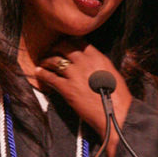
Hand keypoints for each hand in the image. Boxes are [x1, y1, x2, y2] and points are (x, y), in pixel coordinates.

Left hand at [35, 41, 131, 156]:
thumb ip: (99, 64)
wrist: (116, 115)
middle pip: (64, 46)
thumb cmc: (118, 98)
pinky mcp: (67, 89)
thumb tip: (91, 62)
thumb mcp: (111, 73)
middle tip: (52, 51)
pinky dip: (42, 74)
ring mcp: (75, 74)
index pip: (79, 41)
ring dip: (46, 60)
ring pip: (54, 60)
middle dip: (56, 47)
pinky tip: (39, 73)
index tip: (65, 44)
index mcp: (98, 57)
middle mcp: (85, 62)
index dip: (69, 41)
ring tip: (43, 62)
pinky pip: (49, 77)